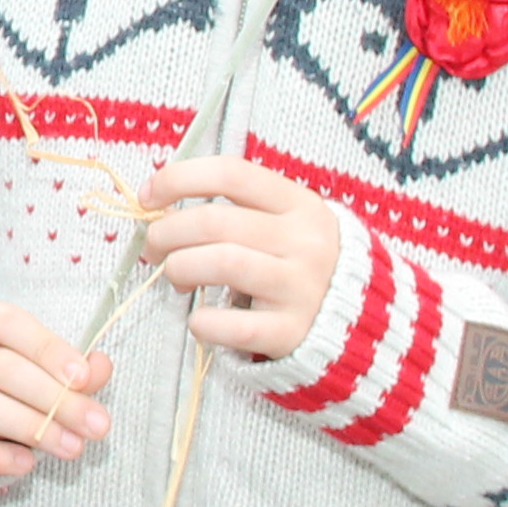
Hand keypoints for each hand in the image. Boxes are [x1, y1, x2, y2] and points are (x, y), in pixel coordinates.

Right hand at [0, 300, 110, 485]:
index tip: (84, 377)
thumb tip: (101, 367)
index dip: (47, 348)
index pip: (4, 323)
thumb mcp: (27, 366)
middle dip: (53, 397)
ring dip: (32, 427)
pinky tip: (27, 463)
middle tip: (95, 424)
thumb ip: (66, 368)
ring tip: (72, 447)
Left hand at [142, 155, 341, 359]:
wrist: (359, 322)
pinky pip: (232, 325)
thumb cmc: (300, 264)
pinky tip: (200, 320)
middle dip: (167, 232)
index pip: (231, 174)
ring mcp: (300, 288)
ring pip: (220, 263)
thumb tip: (160, 205)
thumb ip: (234, 210)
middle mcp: (304, 241)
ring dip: (179, 268)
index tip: (148, 196)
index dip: (178, 179)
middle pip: (214, 222)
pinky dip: (203, 322)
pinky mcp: (292, 332)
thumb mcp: (285, 223)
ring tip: (175, 278)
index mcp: (299, 204)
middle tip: (153, 248)